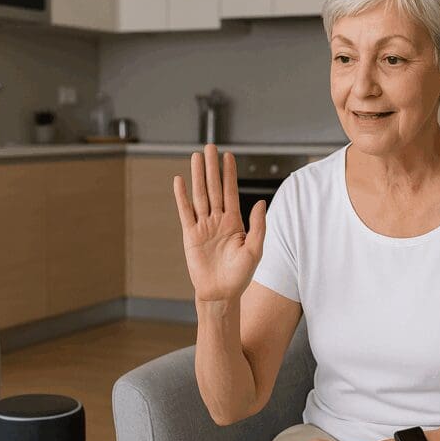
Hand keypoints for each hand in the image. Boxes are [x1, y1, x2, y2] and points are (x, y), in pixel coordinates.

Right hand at [173, 144, 266, 302]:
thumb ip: (258, 226)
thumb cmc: (240, 275)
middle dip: (212, 167)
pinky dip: (182, 196)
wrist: (221, 293)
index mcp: (235, 222)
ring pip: (200, 195)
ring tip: (196, 157)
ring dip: (198, 176)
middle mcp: (218, 220)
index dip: (229, 173)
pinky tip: (180, 181)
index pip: (231, 191)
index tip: (228, 156)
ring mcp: (203, 226)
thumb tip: (259, 202)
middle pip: (214, 188)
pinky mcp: (191, 235)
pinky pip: (185, 212)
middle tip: (210, 147)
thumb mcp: (255, 250)